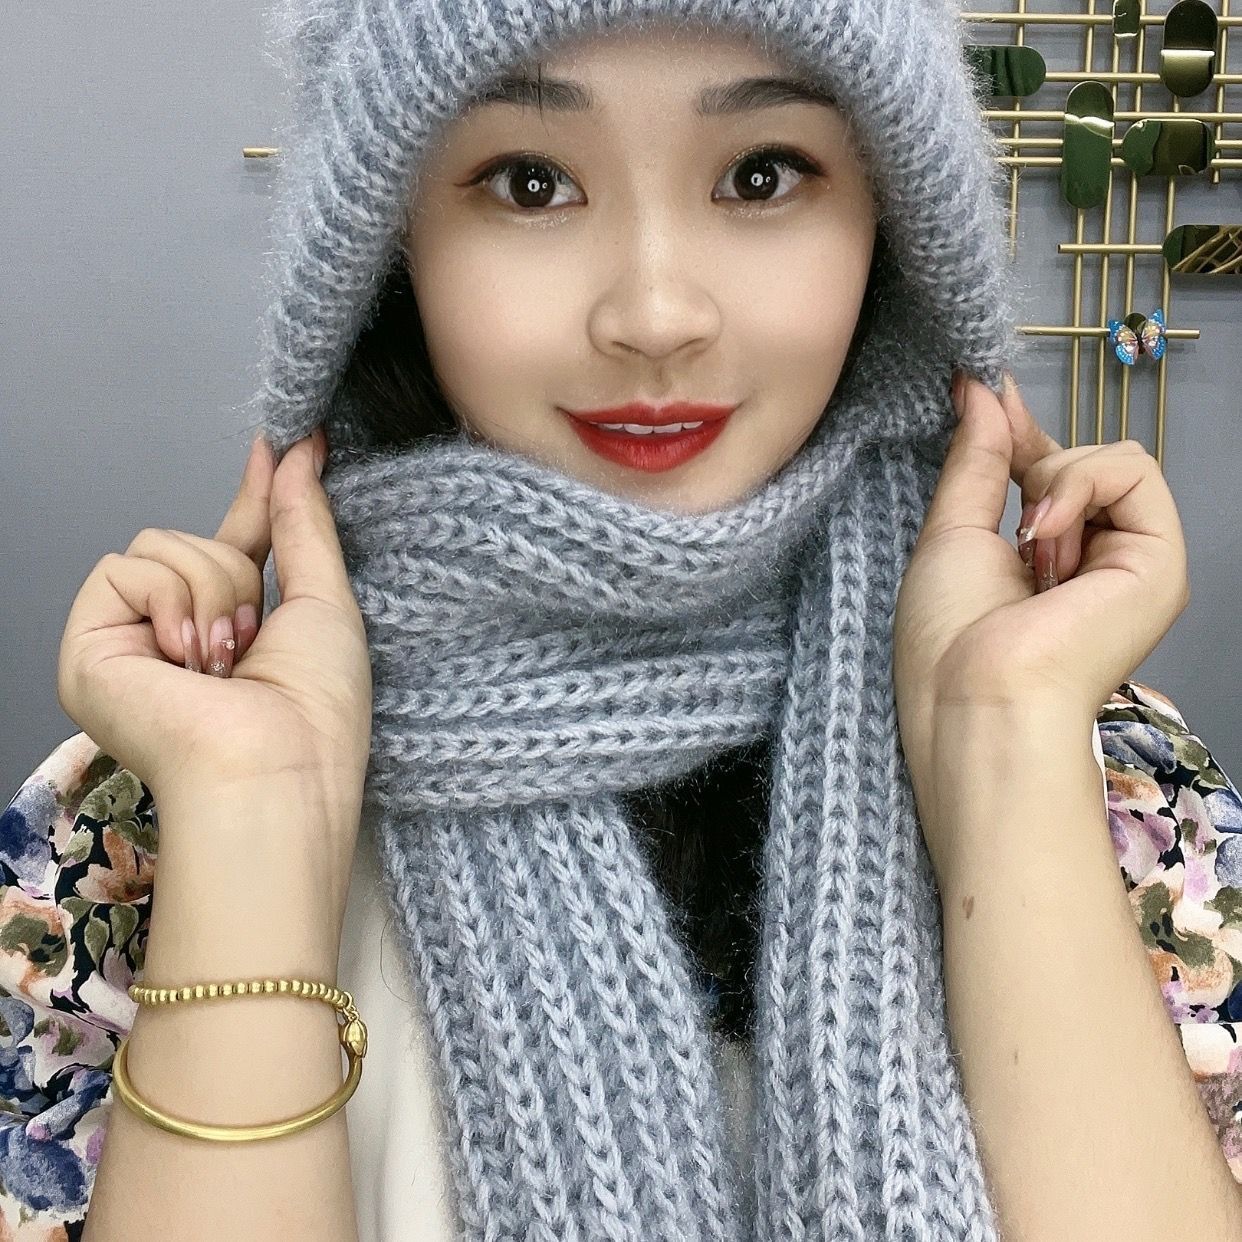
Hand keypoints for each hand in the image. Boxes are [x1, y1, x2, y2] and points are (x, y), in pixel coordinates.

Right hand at [57, 429, 372, 889]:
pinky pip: (125, 568)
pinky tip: (183, 660)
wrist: (272, 771)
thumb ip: (305, 524)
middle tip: (250, 642)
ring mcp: (131, 642)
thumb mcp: (326, 601)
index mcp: (235, 634)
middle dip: (236, 575)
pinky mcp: (88, 645)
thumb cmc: (314, 709)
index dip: (256, 500)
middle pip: (195, 540)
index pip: (235, 546)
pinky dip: (169, 603)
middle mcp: (178, 638)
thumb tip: (300, 454)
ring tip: (221, 662)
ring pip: (162, 547)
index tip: (282, 444)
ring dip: (210, 595)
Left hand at [893, 372, 1188, 778]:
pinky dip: (1080, 488)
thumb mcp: (952, 530)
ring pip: (1111, 460)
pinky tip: (1051, 539)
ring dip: (1055, 487)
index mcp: (1042, 568)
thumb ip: (977, 457)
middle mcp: (1092, 566)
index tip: (987, 395)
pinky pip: (1133, 470)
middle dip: (1036, 470)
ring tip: (1032, 548)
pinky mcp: (1161, 561)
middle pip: (1081, 465)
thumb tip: (980, 386)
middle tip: (1014, 523)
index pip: (1048, 478)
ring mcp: (1130, 564)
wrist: (981, 695)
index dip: (1021, 438)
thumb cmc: (951, 636)